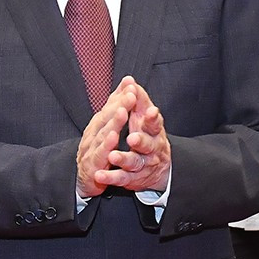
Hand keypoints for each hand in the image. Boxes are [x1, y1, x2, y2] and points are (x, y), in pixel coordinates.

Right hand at [76, 81, 136, 199]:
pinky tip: (113, 138)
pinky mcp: (92, 165)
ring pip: (103, 134)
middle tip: (131, 94)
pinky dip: (106, 146)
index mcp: (98, 125)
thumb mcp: (106, 129)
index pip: (109, 107)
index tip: (132, 85)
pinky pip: (99, 154)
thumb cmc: (97, 152)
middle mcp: (93, 134)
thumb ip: (116, 106)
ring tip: (123, 111)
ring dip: (113, 122)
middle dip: (119, 104)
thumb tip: (127, 82)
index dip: (120, 96)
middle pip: (106, 117)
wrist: (83, 181)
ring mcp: (91, 149)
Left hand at [98, 77, 172, 194]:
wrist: (158, 167)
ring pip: (135, 162)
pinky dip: (111, 177)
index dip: (153, 117)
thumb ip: (138, 99)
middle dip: (141, 141)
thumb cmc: (148, 135)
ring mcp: (143, 164)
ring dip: (124, 159)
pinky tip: (100, 175)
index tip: (150, 111)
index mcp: (154, 131)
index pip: (155, 123)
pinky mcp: (133, 178)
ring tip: (113, 156)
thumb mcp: (145, 118)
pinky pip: (122, 178)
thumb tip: (129, 80)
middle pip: (148, 144)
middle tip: (132, 138)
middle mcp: (152, 148)